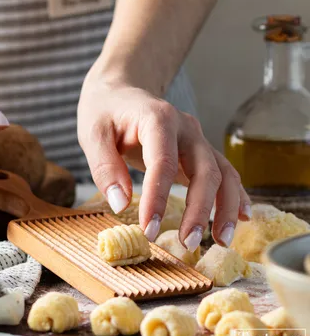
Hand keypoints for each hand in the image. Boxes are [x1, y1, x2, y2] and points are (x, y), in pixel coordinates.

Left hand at [78, 67, 250, 249]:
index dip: (158, 199)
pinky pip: (223, 171)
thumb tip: (121, 205)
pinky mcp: (197, 150)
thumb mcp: (93, 134)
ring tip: (222, 240)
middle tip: (188, 244)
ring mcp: (195, 138)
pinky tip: (243, 215)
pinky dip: (235, 194)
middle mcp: (185, 128)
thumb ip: (106, 168)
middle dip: (200, 210)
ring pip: (223, 173)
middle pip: (205, 170)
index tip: (149, 229)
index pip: (163, 163)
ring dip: (226, 207)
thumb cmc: (105, 111)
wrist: (120, 91)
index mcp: (157, 119)